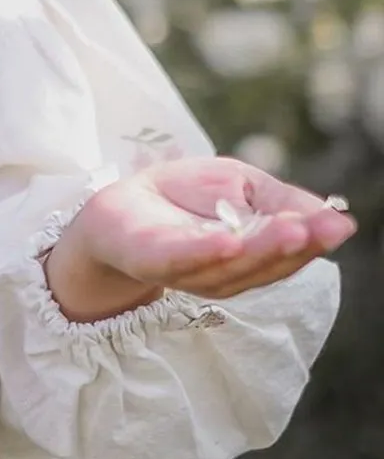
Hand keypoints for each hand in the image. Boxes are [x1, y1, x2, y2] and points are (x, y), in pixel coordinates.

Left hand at [46, 157, 354, 323]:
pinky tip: (227, 240)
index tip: (338, 225)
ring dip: (258, 249)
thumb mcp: (243, 186)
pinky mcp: (149, 259)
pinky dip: (204, 252)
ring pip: (228, 266)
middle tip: (316, 228)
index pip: (286, 253)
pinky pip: (179, 259)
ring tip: (288, 229)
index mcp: (250, 256)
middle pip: (261, 264)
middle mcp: (222, 271)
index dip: (312, 241)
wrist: (120, 203)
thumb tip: (338, 220)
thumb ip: (284, 204)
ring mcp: (185, 270)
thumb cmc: (187, 197)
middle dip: (290, 246)